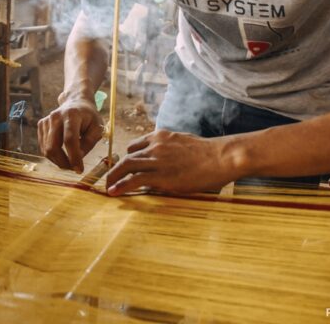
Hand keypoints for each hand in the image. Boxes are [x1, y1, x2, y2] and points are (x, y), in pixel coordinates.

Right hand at [38, 96, 104, 173]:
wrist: (76, 101)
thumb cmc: (89, 117)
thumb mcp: (97, 128)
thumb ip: (89, 143)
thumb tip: (77, 158)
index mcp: (72, 115)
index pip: (69, 140)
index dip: (74, 157)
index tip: (79, 170)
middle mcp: (55, 116)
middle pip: (53, 146)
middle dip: (63, 162)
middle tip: (74, 168)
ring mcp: (46, 121)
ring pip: (46, 149)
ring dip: (58, 161)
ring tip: (70, 162)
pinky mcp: (41, 125)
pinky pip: (43, 147)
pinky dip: (52, 155)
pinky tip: (62, 154)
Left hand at [106, 130, 244, 194]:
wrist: (221, 157)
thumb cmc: (209, 153)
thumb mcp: (184, 142)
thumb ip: (171, 148)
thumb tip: (168, 159)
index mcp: (161, 137)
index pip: (136, 145)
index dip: (128, 156)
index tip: (124, 165)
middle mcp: (155, 146)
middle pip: (127, 156)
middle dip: (115, 168)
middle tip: (109, 178)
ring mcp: (157, 160)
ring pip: (127, 166)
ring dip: (114, 177)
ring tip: (108, 186)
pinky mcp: (160, 175)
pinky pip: (134, 180)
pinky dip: (121, 186)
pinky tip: (114, 192)